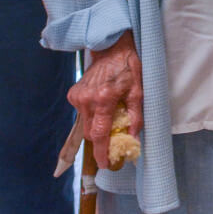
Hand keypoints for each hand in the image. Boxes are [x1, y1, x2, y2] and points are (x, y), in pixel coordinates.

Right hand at [68, 32, 142, 171]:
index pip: (100, 134)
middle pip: (91, 133)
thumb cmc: (128, 68)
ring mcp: (78, 97)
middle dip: (102, 141)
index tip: (105, 164)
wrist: (110, 48)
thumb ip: (135, 117)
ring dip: (98, 126)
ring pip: (86, 125)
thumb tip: (133, 139)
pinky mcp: (73, 94)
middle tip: (114, 142)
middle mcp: (87, 100)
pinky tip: (102, 104)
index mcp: (104, 99)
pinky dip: (92, 115)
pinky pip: (82, 114)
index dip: (102, 152)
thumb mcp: (138, 91)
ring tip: (110, 115)